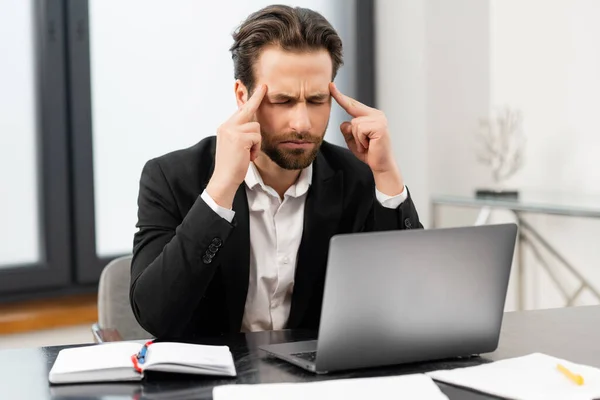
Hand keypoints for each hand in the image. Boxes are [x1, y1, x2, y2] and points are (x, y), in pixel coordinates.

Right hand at [206, 84, 265, 208]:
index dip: (250, 100)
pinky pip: (257, 137)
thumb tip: (253, 124)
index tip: (259, 88)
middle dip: (256, 98)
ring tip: (248, 154)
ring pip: (256, 127)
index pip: (240, 110)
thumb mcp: (235, 146)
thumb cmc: (232, 165)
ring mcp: (232, 130)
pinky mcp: (239, 137)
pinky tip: (248, 156)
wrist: (224, 179)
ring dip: (257, 142)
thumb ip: (240, 133)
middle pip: (247, 110)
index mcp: (225, 127)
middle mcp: (227, 126)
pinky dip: (256, 148)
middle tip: (264, 86)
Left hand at [330, 82, 403, 194]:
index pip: (352, 104)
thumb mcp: (352, 140)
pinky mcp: (380, 126)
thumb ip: (347, 130)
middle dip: (353, 131)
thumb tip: (345, 122)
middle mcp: (376, 114)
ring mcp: (379, 119)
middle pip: (352, 112)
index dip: (340, 96)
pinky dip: (360, 140)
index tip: (330, 86)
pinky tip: (369, 145)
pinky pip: (359, 129)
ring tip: (367, 145)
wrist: (381, 166)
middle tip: (365, 145)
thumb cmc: (368, 153)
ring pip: (354, 123)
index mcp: (370, 115)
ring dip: (357, 138)